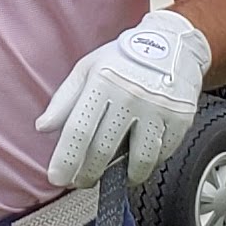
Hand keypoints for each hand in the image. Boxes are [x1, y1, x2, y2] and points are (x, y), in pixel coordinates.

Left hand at [36, 8, 209, 189]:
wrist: (173, 44)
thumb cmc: (123, 60)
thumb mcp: (87, 69)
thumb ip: (63, 100)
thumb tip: (43, 127)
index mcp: (103, 81)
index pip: (79, 130)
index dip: (66, 159)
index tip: (57, 178)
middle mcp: (131, 95)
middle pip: (104, 150)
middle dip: (88, 174)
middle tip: (81, 181)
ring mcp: (159, 108)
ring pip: (138, 160)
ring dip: (121, 175)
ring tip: (112, 175)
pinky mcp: (181, 118)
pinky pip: (162, 154)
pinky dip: (148, 163)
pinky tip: (137, 158)